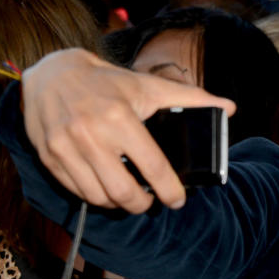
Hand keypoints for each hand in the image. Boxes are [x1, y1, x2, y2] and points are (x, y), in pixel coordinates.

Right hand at [22, 49, 235, 213]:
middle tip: (153, 201)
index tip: (178, 200)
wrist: (52, 73)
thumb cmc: (109, 83)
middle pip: (124, 192)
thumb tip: (230, 108)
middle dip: (144, 204)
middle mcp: (90, 135)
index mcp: (120, 118)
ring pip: (99, 197)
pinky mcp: (49, 157)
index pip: (153, 167)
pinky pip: (77, 191)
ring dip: (120, 204)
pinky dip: (96, 197)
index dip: (170, 191)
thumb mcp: (149, 86)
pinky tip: (107, 190)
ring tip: (131, 197)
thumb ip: (191, 98)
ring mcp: (65, 148)